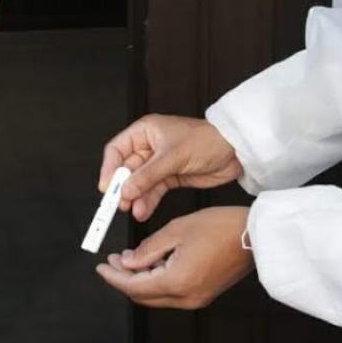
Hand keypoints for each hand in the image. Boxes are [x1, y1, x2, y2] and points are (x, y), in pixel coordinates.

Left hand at [95, 206, 252, 309]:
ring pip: (156, 296)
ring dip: (140, 279)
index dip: (112, 277)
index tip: (100, 267)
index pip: (133, 286)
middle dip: (124, 279)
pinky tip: (150, 263)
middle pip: (143, 296)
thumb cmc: (220, 227)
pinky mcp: (203, 294)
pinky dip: (156, 280)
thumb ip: (148, 249)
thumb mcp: (177, 230)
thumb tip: (127, 263)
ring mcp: (196, 298)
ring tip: (128, 259)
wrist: (255, 236)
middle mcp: (186, 297)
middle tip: (112, 260)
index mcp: (177, 282)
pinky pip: (171, 293)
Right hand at [99, 115, 242, 221]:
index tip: (106, 187)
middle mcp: (149, 147)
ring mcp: (159, 163)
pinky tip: (143, 211)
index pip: (117, 150)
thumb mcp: (173, 156)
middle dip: (122, 188)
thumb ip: (147, 175)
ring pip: (139, 183)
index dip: (109, 169)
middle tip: (118, 204)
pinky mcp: (170, 177)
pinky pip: (153, 191)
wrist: (235, 152)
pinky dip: (147, 202)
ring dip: (135, 198)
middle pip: (126, 169)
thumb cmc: (207, 140)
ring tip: (133, 210)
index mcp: (146, 131)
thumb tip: (125, 189)